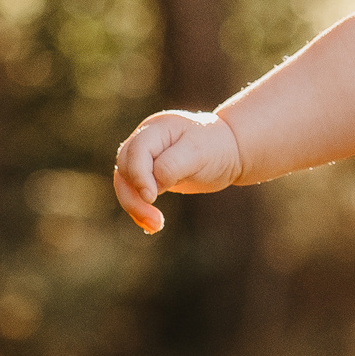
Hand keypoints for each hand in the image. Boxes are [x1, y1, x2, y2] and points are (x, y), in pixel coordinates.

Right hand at [112, 110, 244, 232]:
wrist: (230, 151)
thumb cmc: (216, 148)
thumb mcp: (199, 153)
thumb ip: (172, 165)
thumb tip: (150, 186)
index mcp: (157, 128)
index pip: (136, 152)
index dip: (139, 176)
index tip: (152, 198)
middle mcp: (146, 140)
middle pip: (124, 169)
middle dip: (135, 197)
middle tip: (156, 222)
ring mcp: (145, 156)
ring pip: (125, 183)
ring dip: (135, 207)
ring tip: (154, 227)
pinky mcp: (149, 173)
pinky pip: (134, 192)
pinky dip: (141, 208)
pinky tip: (152, 225)